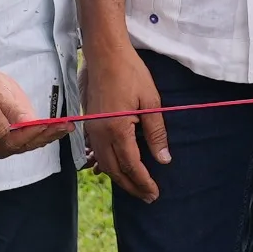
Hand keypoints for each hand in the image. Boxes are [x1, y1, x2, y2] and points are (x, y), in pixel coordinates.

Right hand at [0, 66, 68, 157]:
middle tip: (64, 127)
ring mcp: (6, 139)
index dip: (30, 133)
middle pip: (23, 145)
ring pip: (29, 144)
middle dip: (45, 136)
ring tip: (66, 127)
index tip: (44, 124)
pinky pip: (31, 139)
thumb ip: (11, 110)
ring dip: (49, 136)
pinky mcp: (15, 134)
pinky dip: (46, 134)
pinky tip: (59, 129)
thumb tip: (28, 123)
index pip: (11, 140)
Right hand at [84, 45, 166, 203]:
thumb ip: (156, 133)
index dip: (144, 182)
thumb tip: (164, 159)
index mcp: (118, 130)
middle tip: (147, 197)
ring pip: (104, 164)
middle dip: (132, 186)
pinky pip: (97, 153)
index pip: (132, 166)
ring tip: (135, 187)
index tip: (154, 194)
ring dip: (119, 178)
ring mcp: (91, 130)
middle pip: (115, 171)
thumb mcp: (150, 102)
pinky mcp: (88, 124)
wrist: (104, 55)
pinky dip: (107, 165)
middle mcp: (100, 135)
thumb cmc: (131, 73)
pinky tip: (116, 168)